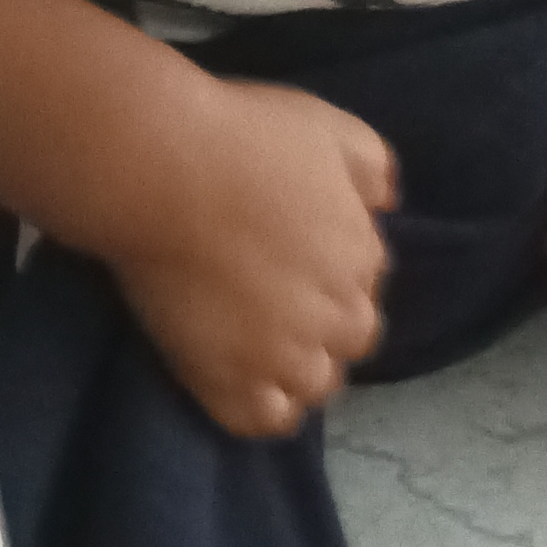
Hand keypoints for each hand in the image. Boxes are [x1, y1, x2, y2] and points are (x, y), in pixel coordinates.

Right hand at [104, 74, 396, 437]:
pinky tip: (240, 380)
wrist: (160, 169)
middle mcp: (336, 314)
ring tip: (255, 342)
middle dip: (324, 323)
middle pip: (351, 339)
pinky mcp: (229, 380)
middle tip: (271, 299)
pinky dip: (261, 407)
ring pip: (314, 385)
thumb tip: (386, 204)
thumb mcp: (327, 126)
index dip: (331, 272)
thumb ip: (371, 166)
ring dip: (296, 367)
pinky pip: (264, 420)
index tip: (292, 257)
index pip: (366, 284)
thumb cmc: (241, 137)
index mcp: (363, 255)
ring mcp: (283, 354)